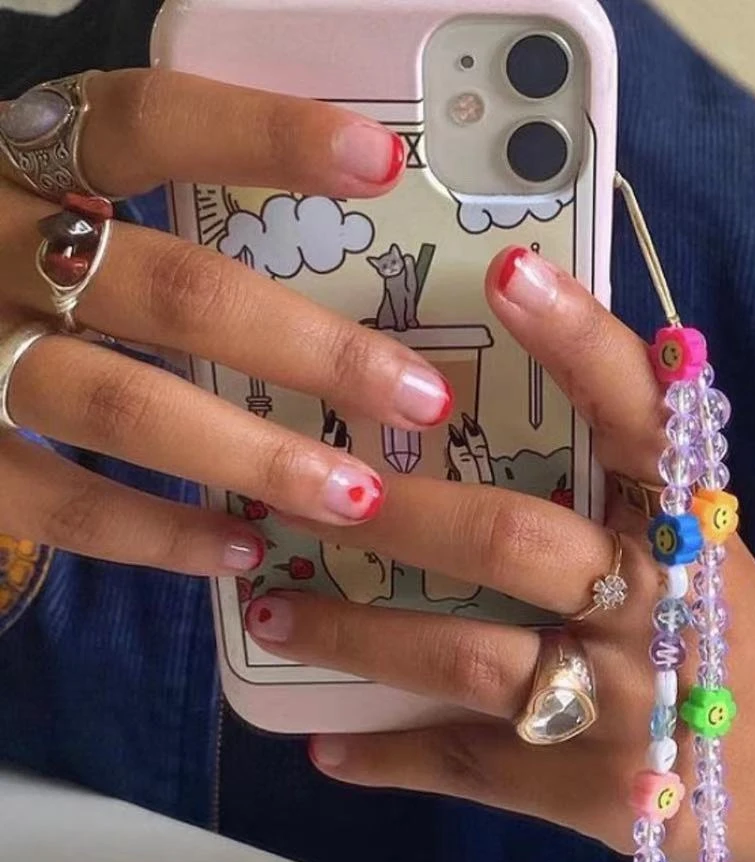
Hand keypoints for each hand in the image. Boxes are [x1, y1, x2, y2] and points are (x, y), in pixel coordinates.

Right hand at [0, 70, 449, 573]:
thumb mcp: (42, 203)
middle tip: (419, 399)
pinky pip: (62, 504)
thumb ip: (143, 220)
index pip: (145, 123)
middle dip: (312, 352)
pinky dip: (159, 535)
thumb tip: (329, 263)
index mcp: (22, 163)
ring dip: (254, 459)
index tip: (382, 162)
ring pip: (123, 405)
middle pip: (173, 293)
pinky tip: (244, 550)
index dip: (265, 136)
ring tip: (355, 499)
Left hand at [245, 246, 754, 861]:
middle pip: (514, 541)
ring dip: (359, 636)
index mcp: (691, 530)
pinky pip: (467, 765)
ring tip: (275, 614)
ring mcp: (622, 704)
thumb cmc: (744, 651)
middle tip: (317, 490)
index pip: (640, 418)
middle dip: (406, 511)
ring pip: (466, 657)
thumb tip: (502, 425)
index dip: (578, 341)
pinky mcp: (592, 790)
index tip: (508, 273)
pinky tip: (326, 748)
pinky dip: (387, 757)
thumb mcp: (709, 559)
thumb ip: (628, 503)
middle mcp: (658, 607)